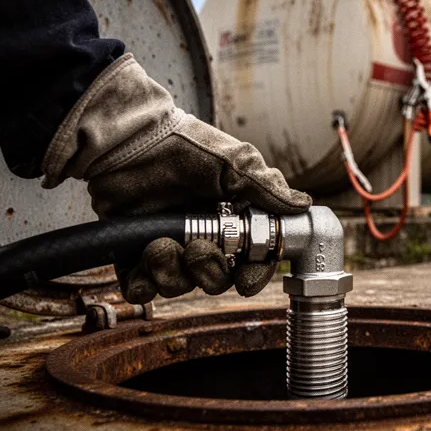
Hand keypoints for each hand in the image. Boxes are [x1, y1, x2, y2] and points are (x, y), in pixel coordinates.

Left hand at [42, 54, 311, 303]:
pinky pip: (141, 289)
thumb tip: (302, 204)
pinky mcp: (134, 254)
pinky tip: (142, 257)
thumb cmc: (183, 146)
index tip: (246, 278)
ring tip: (159, 244)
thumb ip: (267, 189)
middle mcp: (203, 238)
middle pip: (216, 280)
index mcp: (232, 220)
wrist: (128, 141)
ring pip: (179, 287)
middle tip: (195, 248)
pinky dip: (142, 282)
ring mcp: (169, 247)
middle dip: (207, 271)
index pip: (252, 262)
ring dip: (170, 272)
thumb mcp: (234, 163)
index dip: (252, 275)